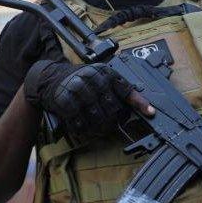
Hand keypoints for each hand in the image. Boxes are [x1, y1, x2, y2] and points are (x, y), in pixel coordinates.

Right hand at [24, 61, 153, 135]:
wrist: (49, 77)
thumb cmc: (80, 81)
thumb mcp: (99, 79)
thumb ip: (117, 91)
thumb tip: (139, 108)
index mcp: (105, 72)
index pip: (127, 89)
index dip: (140, 102)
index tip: (151, 113)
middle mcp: (93, 78)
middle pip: (112, 109)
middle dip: (112, 121)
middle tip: (109, 125)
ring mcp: (78, 88)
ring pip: (97, 118)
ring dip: (98, 128)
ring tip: (96, 129)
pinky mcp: (65, 100)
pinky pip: (79, 122)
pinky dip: (81, 128)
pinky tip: (81, 127)